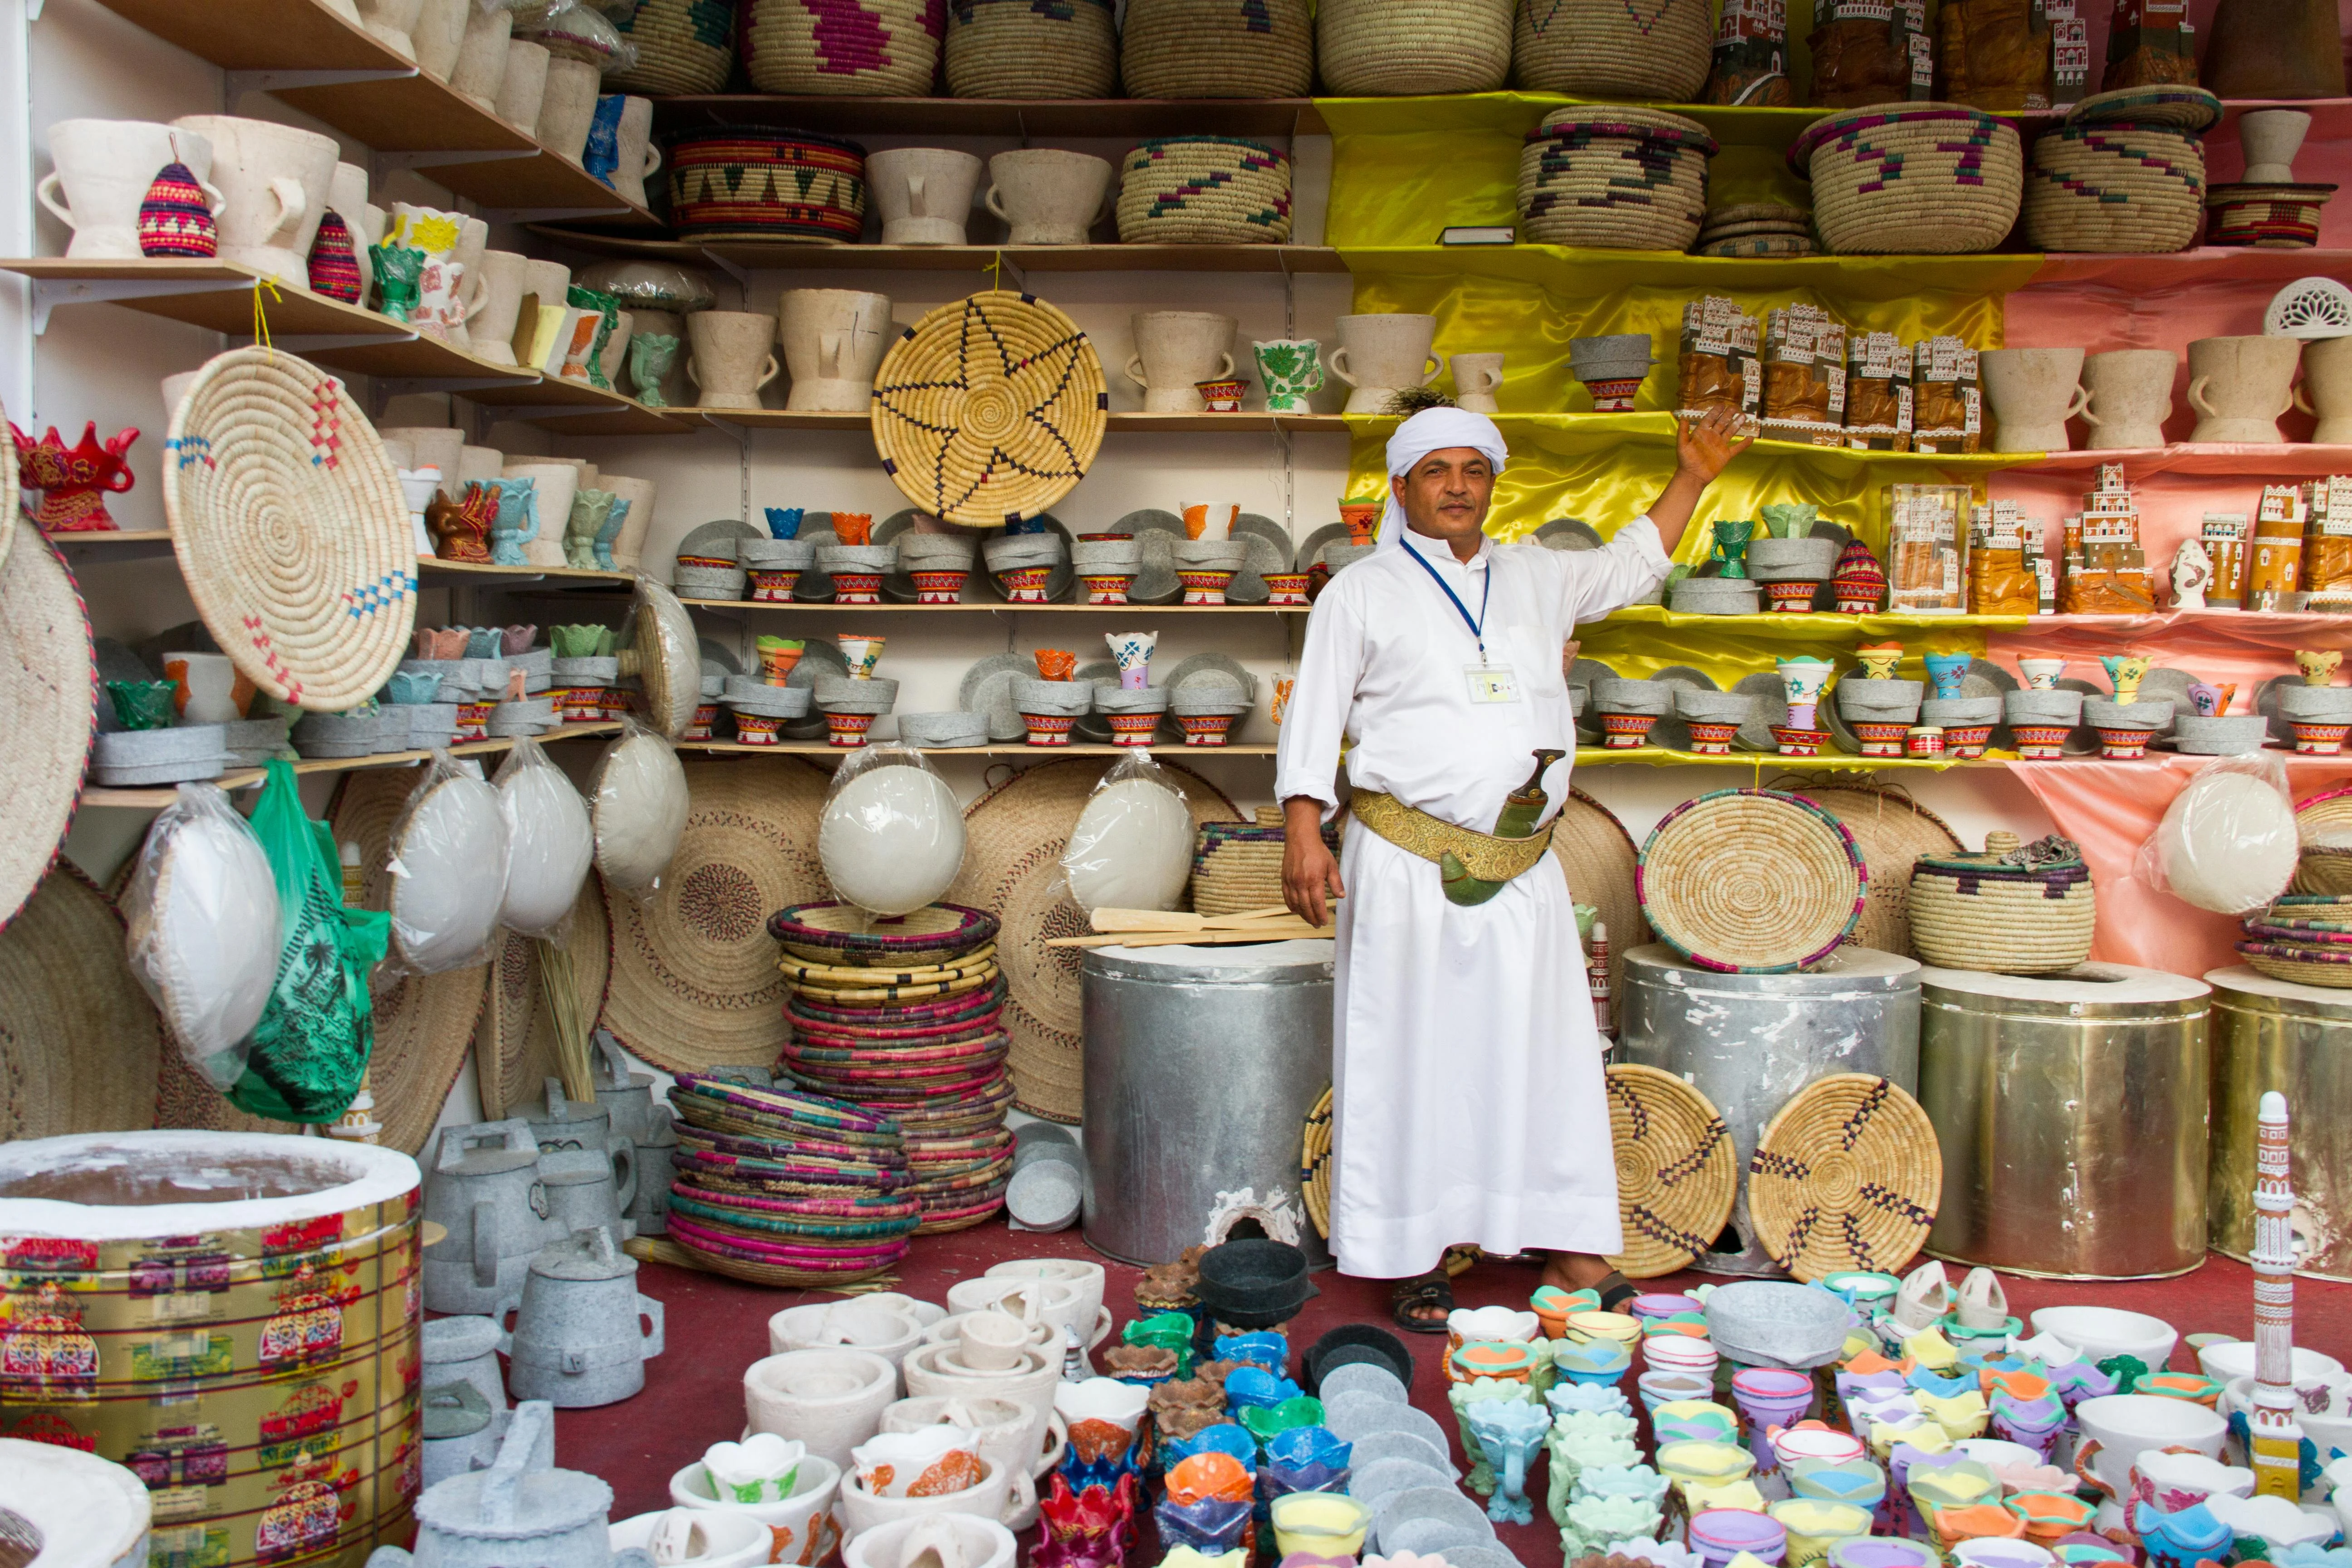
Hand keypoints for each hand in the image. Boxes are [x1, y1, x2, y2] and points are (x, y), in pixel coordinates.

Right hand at [1282, 797, 1345, 927]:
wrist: (1301, 839)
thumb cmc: (1318, 851)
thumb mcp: (1331, 865)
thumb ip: (1336, 882)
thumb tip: (1341, 896)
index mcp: (1314, 879)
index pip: (1317, 903)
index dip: (1321, 915)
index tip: (1324, 922)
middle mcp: (1301, 882)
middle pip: (1306, 907)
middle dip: (1312, 918)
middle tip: (1317, 924)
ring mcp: (1291, 881)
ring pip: (1295, 904)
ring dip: (1302, 914)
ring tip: (1309, 920)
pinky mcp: (1284, 879)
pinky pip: (1286, 897)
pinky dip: (1291, 906)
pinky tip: (1296, 910)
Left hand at [1676, 405, 1755, 485]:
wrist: (1693, 476)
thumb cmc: (1686, 461)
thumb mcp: (1682, 445)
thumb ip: (1683, 431)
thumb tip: (1683, 418)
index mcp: (1702, 433)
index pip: (1710, 419)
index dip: (1715, 412)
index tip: (1722, 404)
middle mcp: (1712, 437)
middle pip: (1722, 423)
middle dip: (1728, 415)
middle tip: (1735, 407)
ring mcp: (1720, 446)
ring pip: (1730, 432)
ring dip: (1737, 424)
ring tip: (1743, 416)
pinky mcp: (1726, 455)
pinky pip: (1737, 448)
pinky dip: (1744, 444)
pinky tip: (1751, 438)